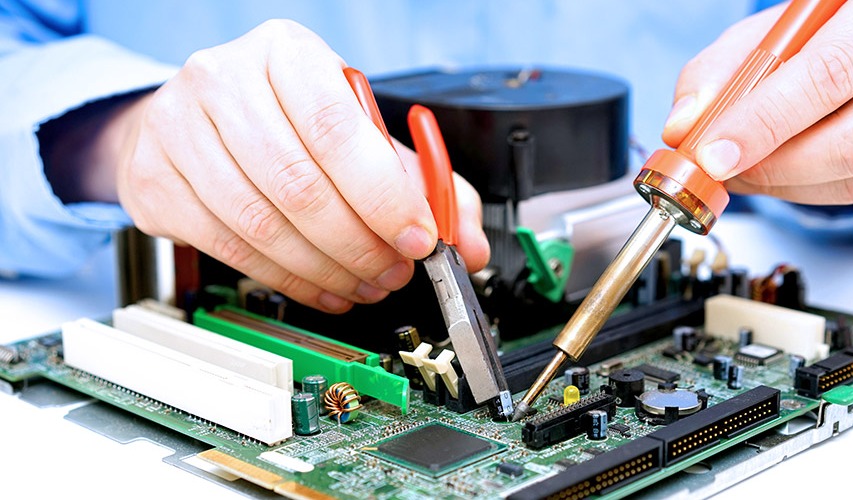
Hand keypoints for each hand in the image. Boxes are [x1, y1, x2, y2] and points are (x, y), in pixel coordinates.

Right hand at [106, 20, 488, 312]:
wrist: (194, 120)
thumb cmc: (285, 122)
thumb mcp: (360, 132)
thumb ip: (425, 182)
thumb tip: (466, 241)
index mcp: (286, 53)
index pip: (338, 131)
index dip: (384, 197)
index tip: (418, 238)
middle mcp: (224, 80)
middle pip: (300, 185)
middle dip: (360, 245)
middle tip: (394, 271)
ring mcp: (179, 129)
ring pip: (262, 224)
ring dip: (327, 270)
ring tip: (364, 283)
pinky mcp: (155, 180)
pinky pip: (230, 247)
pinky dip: (287, 279)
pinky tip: (323, 287)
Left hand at [662, 0, 852, 204]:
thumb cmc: (816, 38)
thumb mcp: (758, 40)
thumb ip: (714, 77)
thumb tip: (687, 126)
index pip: (829, 74)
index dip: (764, 123)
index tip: (715, 153)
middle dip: (775, 168)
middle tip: (727, 171)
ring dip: (790, 187)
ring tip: (749, 171)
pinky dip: (814, 193)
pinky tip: (787, 173)